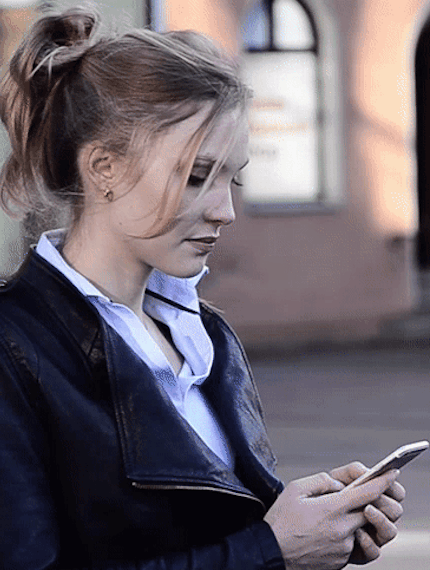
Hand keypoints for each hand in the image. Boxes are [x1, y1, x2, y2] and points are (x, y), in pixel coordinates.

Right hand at [264, 469, 398, 569]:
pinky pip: (350, 544)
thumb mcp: (295, 489)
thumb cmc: (281, 520)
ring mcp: (343, 547)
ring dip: (351, 519)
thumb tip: (339, 484)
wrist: (272, 553)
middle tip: (352, 496)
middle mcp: (341, 529)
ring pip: (359, 528)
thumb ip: (321, 481)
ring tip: (327, 518)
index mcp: (331, 509)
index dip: (381, 482)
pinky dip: (343, 535)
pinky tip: (323, 532)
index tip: (391, 474)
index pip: (366, 493)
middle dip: (366, 502)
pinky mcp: (341, 561)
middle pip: (369, 511)